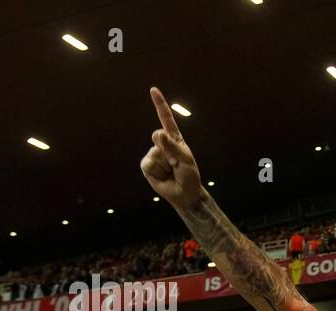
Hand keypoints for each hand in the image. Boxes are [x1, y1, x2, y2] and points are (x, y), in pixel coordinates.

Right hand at [140, 87, 203, 209]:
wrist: (185, 194)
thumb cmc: (189, 176)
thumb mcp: (185, 160)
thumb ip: (172, 146)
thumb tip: (156, 133)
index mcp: (175, 140)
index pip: (166, 119)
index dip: (160, 105)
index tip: (153, 90)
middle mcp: (162, 144)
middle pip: (159, 137)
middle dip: (169, 152)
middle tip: (176, 166)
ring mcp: (153, 154)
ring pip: (154, 153)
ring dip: (165, 165)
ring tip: (171, 172)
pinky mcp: (147, 165)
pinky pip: (148, 164)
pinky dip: (157, 171)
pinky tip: (163, 176)